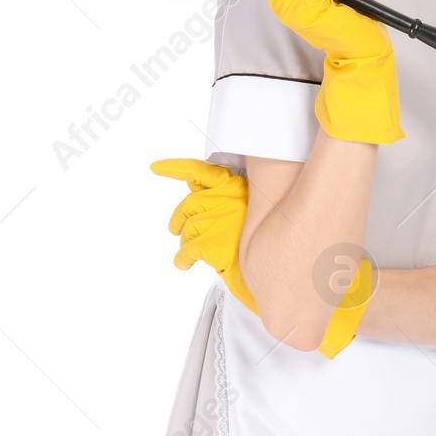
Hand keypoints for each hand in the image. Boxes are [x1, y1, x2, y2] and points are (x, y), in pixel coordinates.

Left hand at [150, 158, 257, 315]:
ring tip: (191, 252)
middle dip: (179, 219)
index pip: (200, 171)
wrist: (278, 268)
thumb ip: (226, 198)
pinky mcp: (209, 244)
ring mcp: (216, 221)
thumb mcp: (252, 210)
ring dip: (186, 242)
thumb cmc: (267, 241)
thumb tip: (195, 190)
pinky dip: (182, 259)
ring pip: (186, 230)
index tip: (157, 167)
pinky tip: (185, 263)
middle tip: (176, 229)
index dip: (175, 168)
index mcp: (236, 187)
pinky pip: (185, 251)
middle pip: (187, 205)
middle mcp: (224, 200)